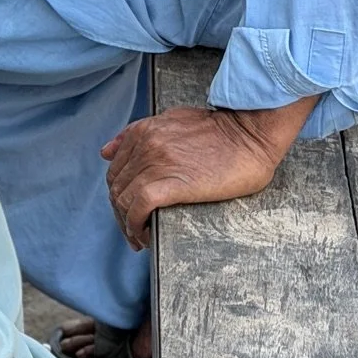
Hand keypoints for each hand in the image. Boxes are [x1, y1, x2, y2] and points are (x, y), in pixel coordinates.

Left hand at [100, 97, 318, 248]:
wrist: (251, 133)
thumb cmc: (222, 130)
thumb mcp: (173, 119)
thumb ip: (138, 133)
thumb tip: (106, 151)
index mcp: (144, 131)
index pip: (115, 170)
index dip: (118, 193)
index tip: (128, 210)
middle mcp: (145, 146)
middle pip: (116, 188)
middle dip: (120, 213)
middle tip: (133, 230)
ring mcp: (157, 165)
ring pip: (123, 201)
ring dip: (127, 224)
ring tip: (140, 237)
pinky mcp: (172, 184)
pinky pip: (138, 209)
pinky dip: (136, 226)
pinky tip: (146, 235)